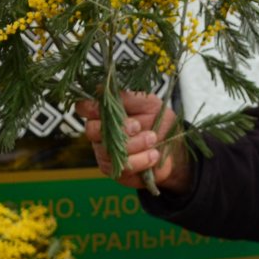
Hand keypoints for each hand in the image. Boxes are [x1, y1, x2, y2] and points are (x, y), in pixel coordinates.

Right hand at [76, 92, 191, 194]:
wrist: (175, 148)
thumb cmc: (159, 121)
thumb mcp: (148, 103)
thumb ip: (127, 97)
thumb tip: (102, 87)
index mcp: (105, 112)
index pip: (84, 107)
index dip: (90, 107)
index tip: (107, 107)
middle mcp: (101, 133)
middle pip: (92, 130)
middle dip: (119, 127)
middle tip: (138, 126)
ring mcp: (106, 153)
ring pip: (108, 150)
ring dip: (136, 144)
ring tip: (153, 139)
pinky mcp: (116, 171)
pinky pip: (122, 167)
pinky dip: (141, 160)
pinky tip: (154, 154)